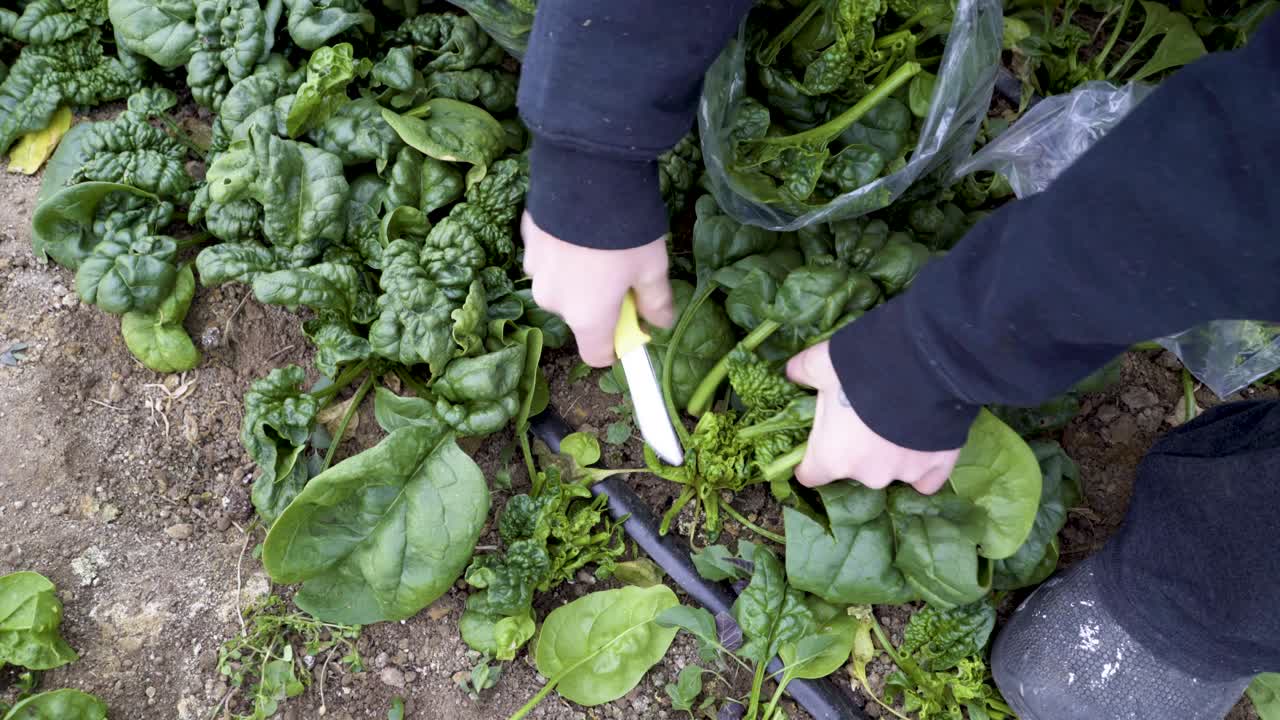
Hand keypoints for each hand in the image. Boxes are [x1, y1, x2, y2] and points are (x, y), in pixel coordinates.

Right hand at [522, 212, 673, 366]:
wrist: (588, 175)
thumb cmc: (625, 232)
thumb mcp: (652, 268)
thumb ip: (656, 301)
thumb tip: (660, 322)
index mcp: (587, 317)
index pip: (597, 355)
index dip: (616, 345)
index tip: (630, 326)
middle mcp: (554, 302)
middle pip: (579, 315)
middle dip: (598, 301)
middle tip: (622, 270)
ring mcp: (534, 271)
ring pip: (560, 284)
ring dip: (577, 274)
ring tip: (598, 243)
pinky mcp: (526, 241)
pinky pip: (548, 256)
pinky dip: (562, 249)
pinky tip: (579, 226)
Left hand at [786, 341, 960, 493]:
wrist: (926, 365)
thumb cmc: (862, 369)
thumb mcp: (820, 363)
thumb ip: (802, 373)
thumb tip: (793, 374)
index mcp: (831, 458)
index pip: (810, 475)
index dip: (810, 458)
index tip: (818, 440)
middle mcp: (866, 475)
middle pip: (852, 469)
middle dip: (854, 449)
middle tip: (862, 416)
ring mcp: (904, 474)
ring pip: (889, 470)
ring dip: (889, 453)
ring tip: (896, 420)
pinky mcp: (937, 468)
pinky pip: (926, 478)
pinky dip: (923, 465)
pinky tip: (922, 444)